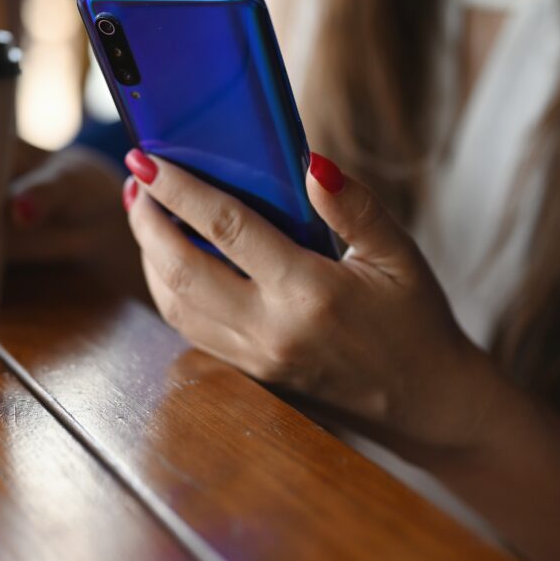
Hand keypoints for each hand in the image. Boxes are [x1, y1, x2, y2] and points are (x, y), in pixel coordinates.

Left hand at [123, 149, 497, 448]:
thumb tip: (311, 162)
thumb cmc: (415, 320)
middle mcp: (271, 329)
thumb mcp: (399, 255)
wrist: (424, 401)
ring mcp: (255, 357)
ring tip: (143, 214)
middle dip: (146, 223)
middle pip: (181, 270)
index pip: (226, 229)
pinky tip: (168, 261)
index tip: (147, 159)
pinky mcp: (249, 373)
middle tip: (135, 181)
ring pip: (175, 305)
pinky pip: (190, 330)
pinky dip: (168, 291)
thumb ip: (354, 207)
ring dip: (148, 258)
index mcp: (309, 292)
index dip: (180, 190)